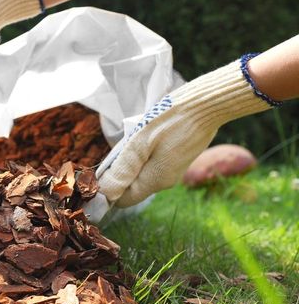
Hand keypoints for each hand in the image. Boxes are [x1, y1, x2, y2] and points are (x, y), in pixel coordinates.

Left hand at [98, 57, 273, 206]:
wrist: (206, 103)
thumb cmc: (171, 120)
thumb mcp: (141, 143)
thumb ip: (123, 170)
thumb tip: (107, 194)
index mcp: (155, 181)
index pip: (123, 199)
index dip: (107, 190)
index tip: (96, 173)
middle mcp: (164, 181)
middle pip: (131, 187)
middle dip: (117, 175)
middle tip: (113, 152)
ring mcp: (172, 171)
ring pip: (140, 175)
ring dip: (129, 164)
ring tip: (127, 143)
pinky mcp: (176, 159)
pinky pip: (151, 165)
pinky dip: (141, 157)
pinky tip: (140, 140)